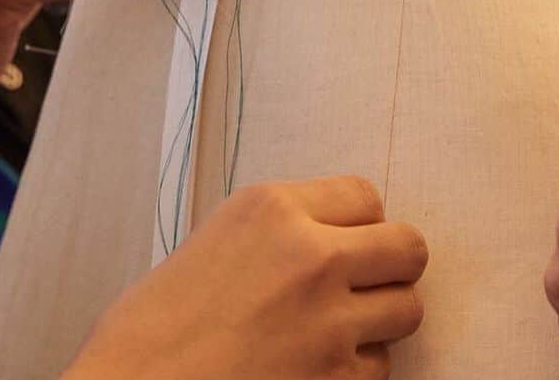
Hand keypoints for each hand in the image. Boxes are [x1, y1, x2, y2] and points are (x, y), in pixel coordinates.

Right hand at [66, 177, 428, 379]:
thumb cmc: (151, 329)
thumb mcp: (216, 241)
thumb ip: (280, 231)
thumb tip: (330, 237)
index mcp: (273, 209)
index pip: (366, 196)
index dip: (360, 224)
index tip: (347, 242)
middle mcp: (312, 255)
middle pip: (407, 247)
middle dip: (392, 266)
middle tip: (367, 284)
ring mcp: (328, 322)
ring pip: (406, 310)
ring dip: (380, 323)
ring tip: (339, 332)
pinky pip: (380, 369)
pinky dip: (357, 372)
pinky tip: (318, 370)